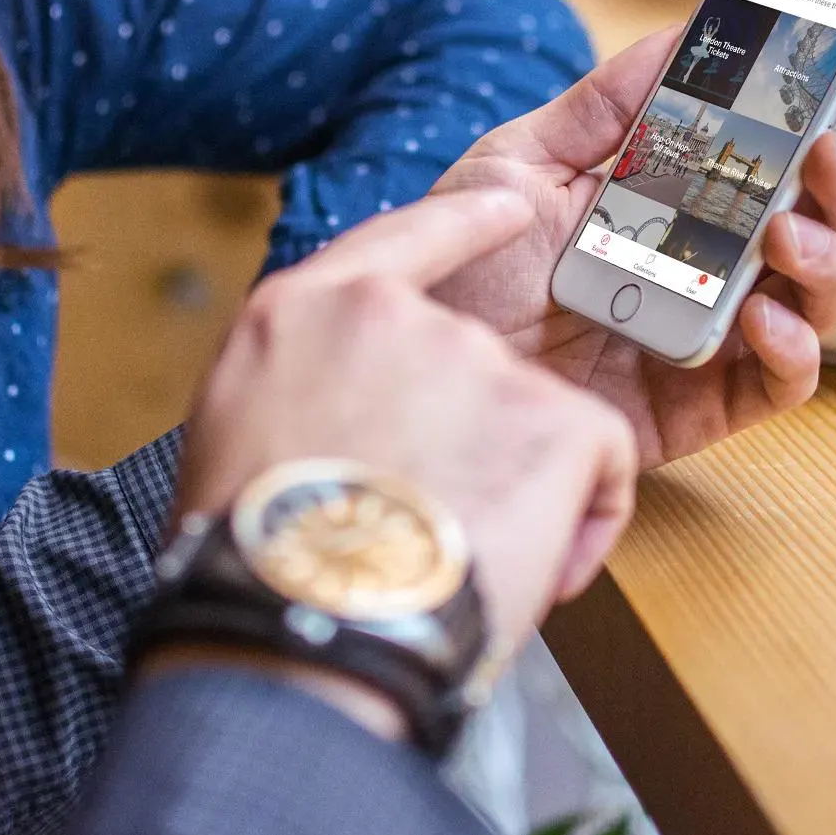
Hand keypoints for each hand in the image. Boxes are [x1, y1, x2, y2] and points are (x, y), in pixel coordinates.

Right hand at [174, 189, 639, 654]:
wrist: (299, 626)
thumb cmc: (252, 562)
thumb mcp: (238, 433)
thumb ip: (307, 391)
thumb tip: (349, 419)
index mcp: (301, 313)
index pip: (398, 244)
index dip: (462, 226)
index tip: (508, 208)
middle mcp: (394, 316)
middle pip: (470, 362)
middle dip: (471, 444)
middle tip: (428, 527)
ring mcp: (478, 358)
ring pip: (532, 421)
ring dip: (514, 489)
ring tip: (458, 563)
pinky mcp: (555, 416)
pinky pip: (597, 462)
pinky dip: (580, 520)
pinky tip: (530, 568)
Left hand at [430, 28, 835, 468]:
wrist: (415, 364)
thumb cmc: (459, 265)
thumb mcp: (520, 161)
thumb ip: (605, 104)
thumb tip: (684, 29)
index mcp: (666, 202)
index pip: (763, 153)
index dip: (816, 105)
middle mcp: (697, 268)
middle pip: (808, 224)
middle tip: (826, 150)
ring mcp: (703, 337)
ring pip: (812, 302)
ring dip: (825, 261)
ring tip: (787, 235)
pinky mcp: (694, 408)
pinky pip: (777, 386)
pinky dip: (794, 353)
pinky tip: (763, 319)